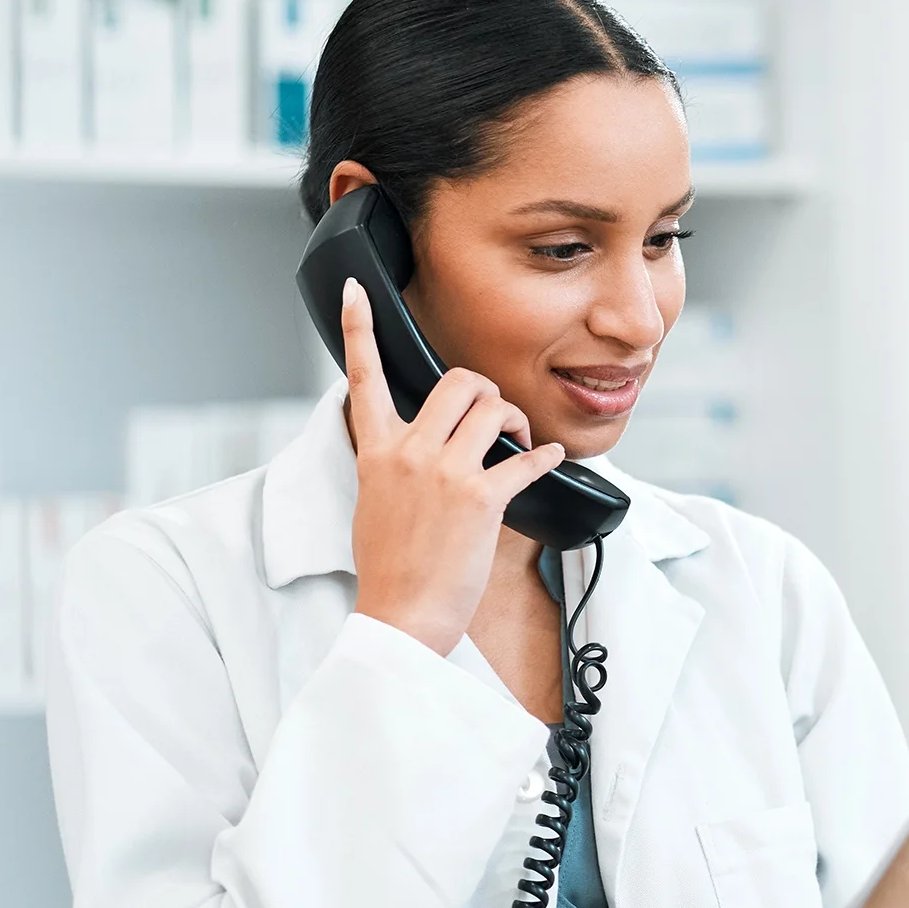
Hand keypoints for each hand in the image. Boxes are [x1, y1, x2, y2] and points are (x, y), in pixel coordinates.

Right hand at [340, 277, 565, 654]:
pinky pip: (527, 460)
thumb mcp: (373, 503)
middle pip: (458, 381)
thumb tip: (415, 450)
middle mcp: (409, 452)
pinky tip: (553, 458)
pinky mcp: (481, 499)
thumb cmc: (390, 568)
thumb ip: (391, 464)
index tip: (355, 291)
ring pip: (494, 408)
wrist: (400, 616)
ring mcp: (445, 473)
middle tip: (497, 418)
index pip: (362, 376)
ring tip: (521, 443)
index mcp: (376, 450)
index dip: (357, 328)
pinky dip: (548, 456)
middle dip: (487, 391)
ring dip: (517, 421)